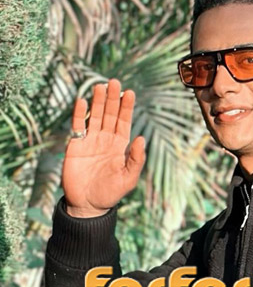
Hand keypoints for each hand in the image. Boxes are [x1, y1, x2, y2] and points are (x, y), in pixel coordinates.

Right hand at [62, 78, 145, 217]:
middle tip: (114, 82)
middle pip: (110, 115)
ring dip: (98, 102)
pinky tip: (82, 102)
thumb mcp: (128, 179)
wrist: (87, 204)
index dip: (127, 108)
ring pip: (95, 116)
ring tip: (100, 86)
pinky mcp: (76, 145)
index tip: (130, 93)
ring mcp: (90, 141)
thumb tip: (141, 138)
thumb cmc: (110, 194)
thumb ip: (135, 159)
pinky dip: (79, 114)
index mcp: (120, 147)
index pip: (124, 123)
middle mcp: (106, 140)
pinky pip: (78, 126)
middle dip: (113, 99)